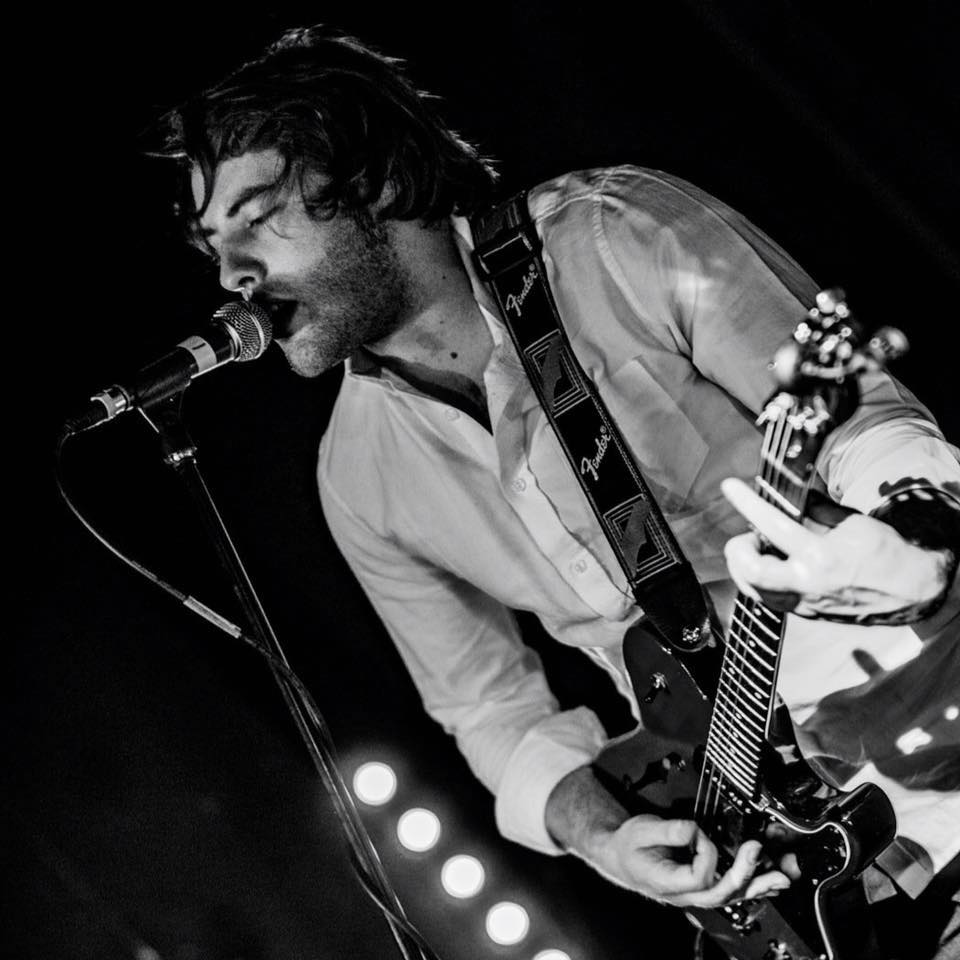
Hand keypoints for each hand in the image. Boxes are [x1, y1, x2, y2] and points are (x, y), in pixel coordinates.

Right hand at [593, 813, 790, 906]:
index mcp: (668, 883)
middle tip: (757, 849)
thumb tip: (694, 830)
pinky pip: (733, 891)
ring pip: (733, 897)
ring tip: (783, 875)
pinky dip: (755, 886)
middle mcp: (686, 894)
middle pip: (722, 893)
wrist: (622, 857)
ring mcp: (697, 894)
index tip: (698, 832)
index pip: (700, 876)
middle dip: (745, 873)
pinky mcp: (705, 886)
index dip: (706, 853)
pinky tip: (771, 881)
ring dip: (760, 885)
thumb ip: (669, 829)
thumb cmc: (629, 846)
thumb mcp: (641, 830)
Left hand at [721, 478, 948, 620]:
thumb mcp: (851, 520)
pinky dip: (758, 580)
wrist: (908, 589)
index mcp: (820, 556)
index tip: (730, 486)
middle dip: (738, 549)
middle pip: (750, 571)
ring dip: (744, 566)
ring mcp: (805, 603)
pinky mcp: (805, 614)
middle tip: (746, 536)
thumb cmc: (882, 550)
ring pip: (753, 589)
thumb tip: (788, 493)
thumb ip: (815, 508)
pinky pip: (768, 599)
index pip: (771, 525)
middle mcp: (808, 583)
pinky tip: (768, 565)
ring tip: (756, 549)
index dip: (746, 503)